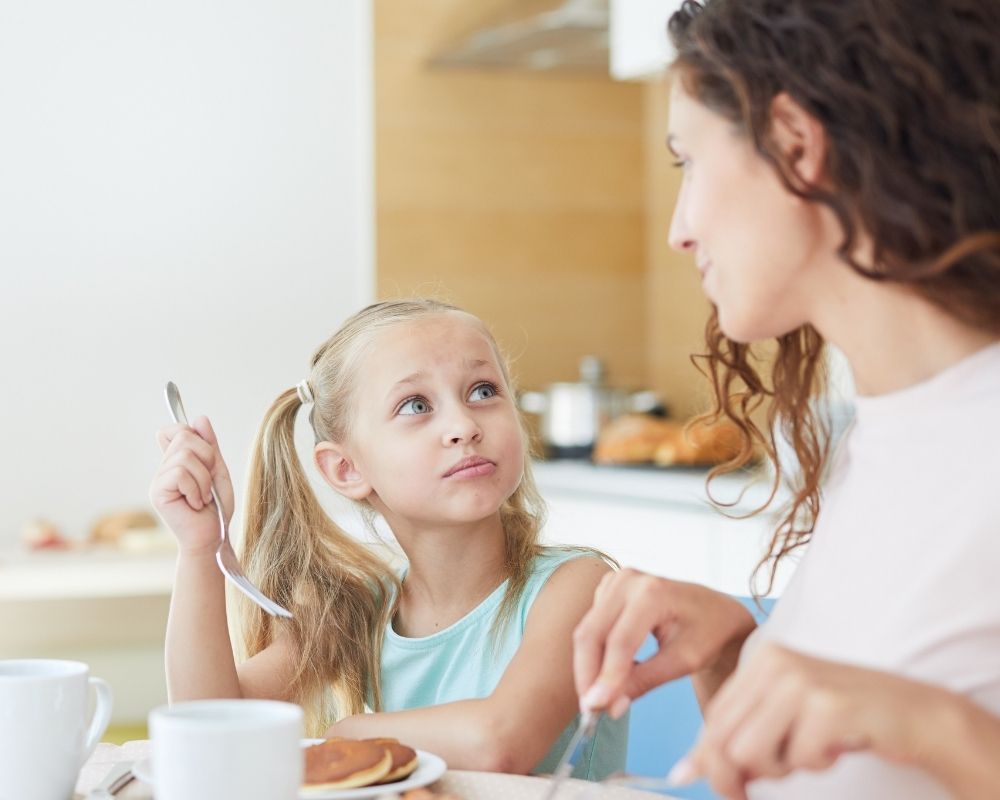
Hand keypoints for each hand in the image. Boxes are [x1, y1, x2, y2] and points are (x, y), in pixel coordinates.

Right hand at [150, 416, 234, 555]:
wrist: (212, 537)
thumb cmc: (215, 509)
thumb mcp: (218, 471)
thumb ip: (210, 446)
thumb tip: (199, 418)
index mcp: (177, 462)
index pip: (174, 430)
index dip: (190, 431)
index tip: (207, 453)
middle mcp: (164, 468)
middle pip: (184, 436)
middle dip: (207, 456)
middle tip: (209, 482)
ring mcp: (158, 480)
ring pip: (184, 455)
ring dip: (204, 478)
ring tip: (203, 496)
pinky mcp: (157, 492)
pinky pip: (180, 473)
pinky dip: (197, 488)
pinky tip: (196, 504)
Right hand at [572, 569, 755, 715]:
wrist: (715, 611)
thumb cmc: (708, 633)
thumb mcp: (684, 661)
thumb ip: (645, 681)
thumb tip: (610, 705)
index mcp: (653, 592)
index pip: (620, 641)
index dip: (606, 677)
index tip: (596, 709)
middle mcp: (629, 580)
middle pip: (592, 633)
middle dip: (588, 674)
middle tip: (590, 711)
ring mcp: (616, 581)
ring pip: (587, 631)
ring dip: (588, 667)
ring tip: (601, 698)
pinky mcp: (608, 589)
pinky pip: (591, 626)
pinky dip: (594, 654)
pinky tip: (609, 673)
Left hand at [676, 643, 946, 798]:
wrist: (916, 713)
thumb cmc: (845, 719)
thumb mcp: (785, 719)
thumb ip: (739, 736)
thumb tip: (685, 771)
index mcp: (762, 659)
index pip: (714, 718)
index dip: (713, 761)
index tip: (728, 788)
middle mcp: (777, 662)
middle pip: (725, 738)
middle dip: (737, 775)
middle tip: (766, 783)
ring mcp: (802, 681)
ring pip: (752, 752)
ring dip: (781, 769)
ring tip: (811, 752)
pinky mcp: (828, 706)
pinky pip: (799, 759)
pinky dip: (818, 764)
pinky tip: (838, 746)